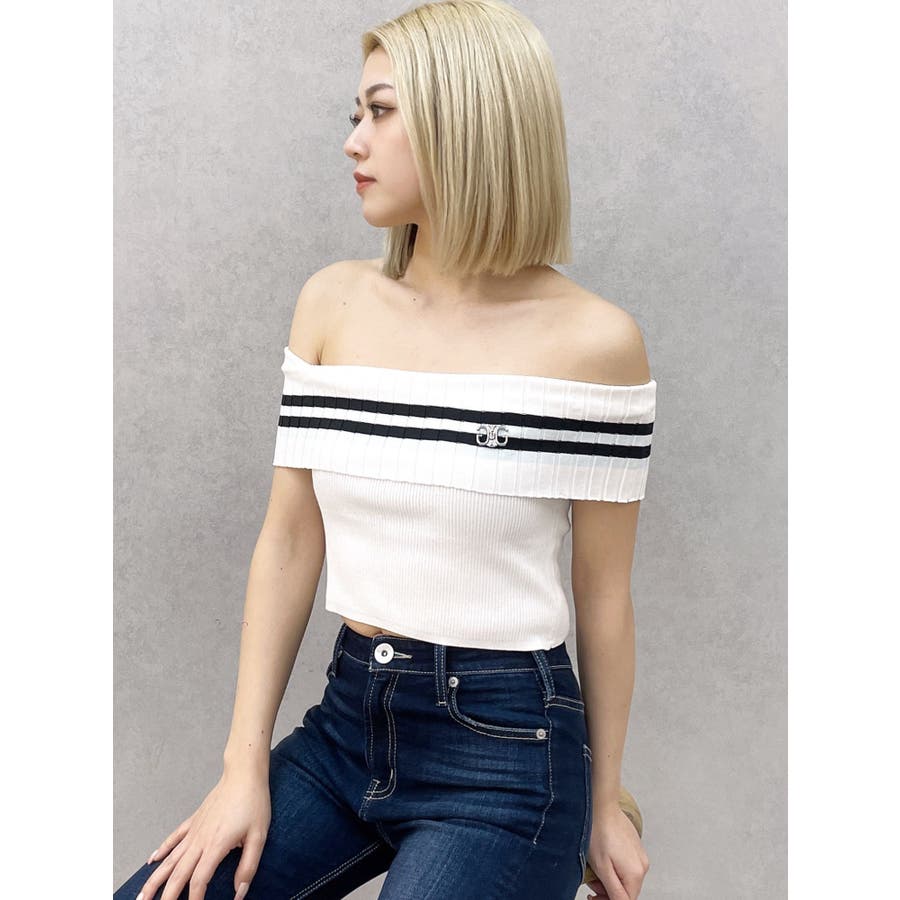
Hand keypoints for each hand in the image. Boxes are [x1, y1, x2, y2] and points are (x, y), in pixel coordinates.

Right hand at [137, 766, 271, 899]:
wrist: (244, 774)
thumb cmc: (253, 802)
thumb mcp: (259, 836)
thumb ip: (248, 866)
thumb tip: (239, 893)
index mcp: (216, 846)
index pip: (199, 881)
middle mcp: (200, 840)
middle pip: (178, 874)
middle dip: (166, 896)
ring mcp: (194, 830)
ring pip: (170, 858)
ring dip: (155, 878)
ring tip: (142, 895)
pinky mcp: (194, 820)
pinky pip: (173, 838)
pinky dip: (161, 850)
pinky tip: (152, 861)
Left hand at [584, 803, 649, 899]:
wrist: (601, 806)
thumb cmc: (599, 832)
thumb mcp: (602, 868)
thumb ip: (614, 891)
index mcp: (636, 873)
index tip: (593, 896)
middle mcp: (643, 865)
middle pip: (627, 890)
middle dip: (608, 891)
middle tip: (592, 881)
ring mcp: (640, 854)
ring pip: (626, 878)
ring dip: (611, 879)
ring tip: (597, 868)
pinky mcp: (635, 846)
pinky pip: (627, 865)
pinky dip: (615, 867)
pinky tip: (603, 858)